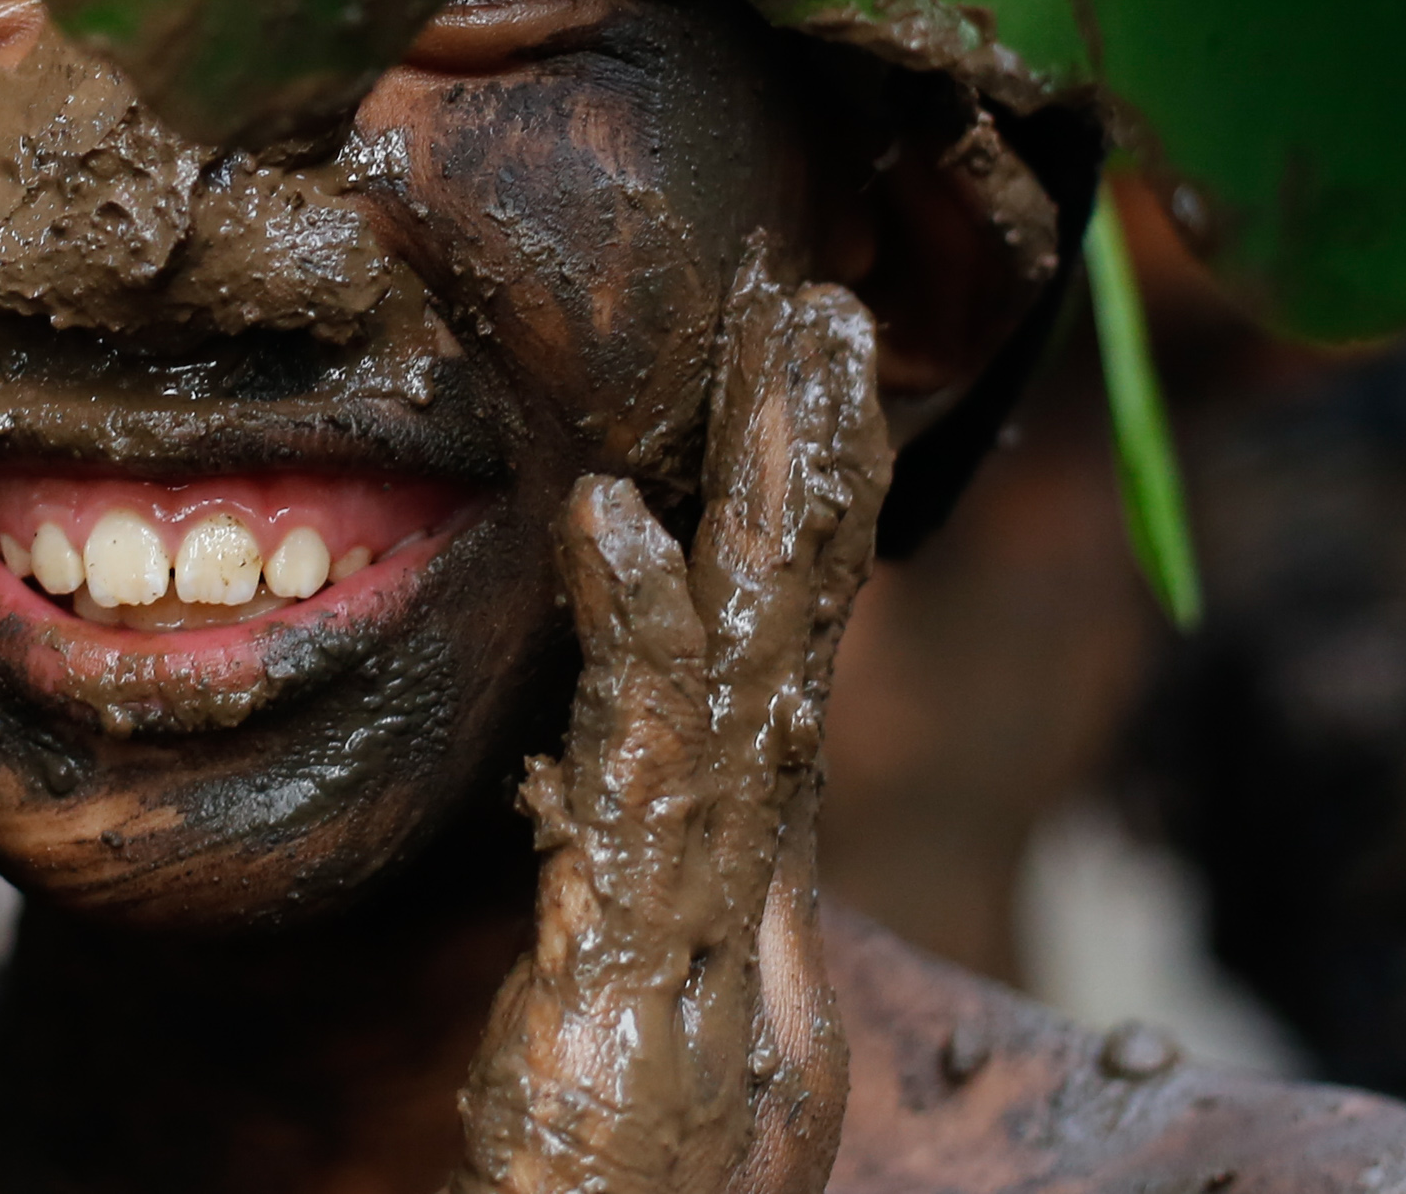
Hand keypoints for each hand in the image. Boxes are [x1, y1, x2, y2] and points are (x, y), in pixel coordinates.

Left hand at [450, 244, 891, 1193]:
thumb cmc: (639, 1134)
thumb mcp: (642, 956)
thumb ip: (625, 851)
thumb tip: (583, 771)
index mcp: (751, 814)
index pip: (796, 606)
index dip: (813, 475)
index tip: (822, 343)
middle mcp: (750, 820)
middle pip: (801, 592)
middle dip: (815, 439)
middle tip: (822, 296)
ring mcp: (707, 859)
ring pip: (755, 634)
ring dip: (768, 483)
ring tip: (778, 346)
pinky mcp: (638, 908)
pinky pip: (638, 739)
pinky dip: (633, 619)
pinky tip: (611, 515)